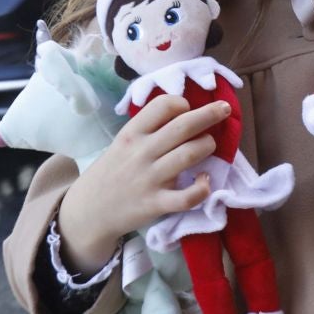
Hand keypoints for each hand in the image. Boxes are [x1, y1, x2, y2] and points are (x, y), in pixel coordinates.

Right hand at [57, 95, 226, 272]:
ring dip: (207, 146)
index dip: (181, 103)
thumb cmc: (112, 172)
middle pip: (183, 126)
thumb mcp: (122, 143)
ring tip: (209, 146)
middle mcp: (142, 153)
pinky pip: (187, 197)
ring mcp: (150, 179)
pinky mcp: (157, 204)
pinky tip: (204, 181)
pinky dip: (202, 188)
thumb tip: (183, 112)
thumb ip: (148, 130)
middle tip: (225, 109)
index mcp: (132, 134)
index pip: (162, 106)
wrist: (89, 211)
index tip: (186, 108)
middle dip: (209, 114)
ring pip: (189, 155)